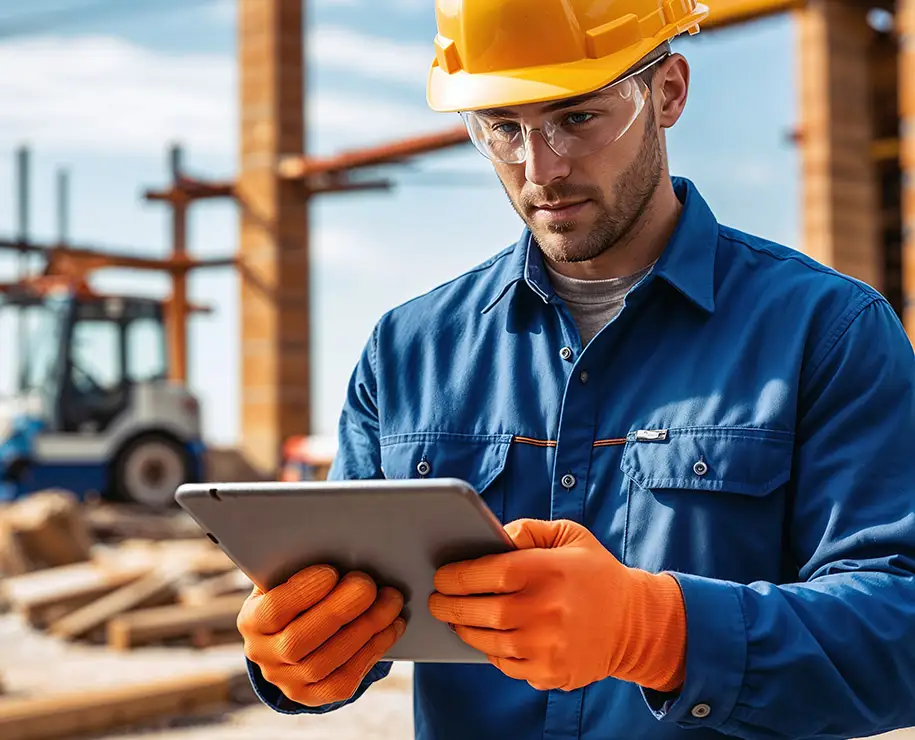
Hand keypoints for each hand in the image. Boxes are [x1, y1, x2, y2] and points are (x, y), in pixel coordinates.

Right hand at [238, 565, 404, 706]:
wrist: (294, 632)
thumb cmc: (299, 591)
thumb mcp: (289, 576)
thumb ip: (301, 564)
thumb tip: (339, 544)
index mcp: (252, 620)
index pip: (273, 610)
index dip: (303, 591)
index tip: (332, 571)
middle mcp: (264, 655)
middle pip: (299, 640)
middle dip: (340, 610)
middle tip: (369, 584)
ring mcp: (288, 681)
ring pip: (326, 661)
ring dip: (365, 628)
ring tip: (391, 601)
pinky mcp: (313, 696)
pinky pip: (344, 680)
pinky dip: (373, 650)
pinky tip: (392, 626)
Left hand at [428, 519, 685, 692]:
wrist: (634, 623)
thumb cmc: (594, 573)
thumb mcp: (569, 535)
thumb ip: (528, 530)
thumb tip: (491, 536)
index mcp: (548, 570)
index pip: (488, 572)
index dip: (457, 575)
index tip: (442, 575)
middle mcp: (546, 609)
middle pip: (480, 610)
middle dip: (449, 605)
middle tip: (436, 599)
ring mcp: (547, 646)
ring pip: (487, 641)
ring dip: (464, 629)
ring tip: (453, 617)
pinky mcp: (550, 672)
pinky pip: (505, 664)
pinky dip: (490, 650)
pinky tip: (485, 636)